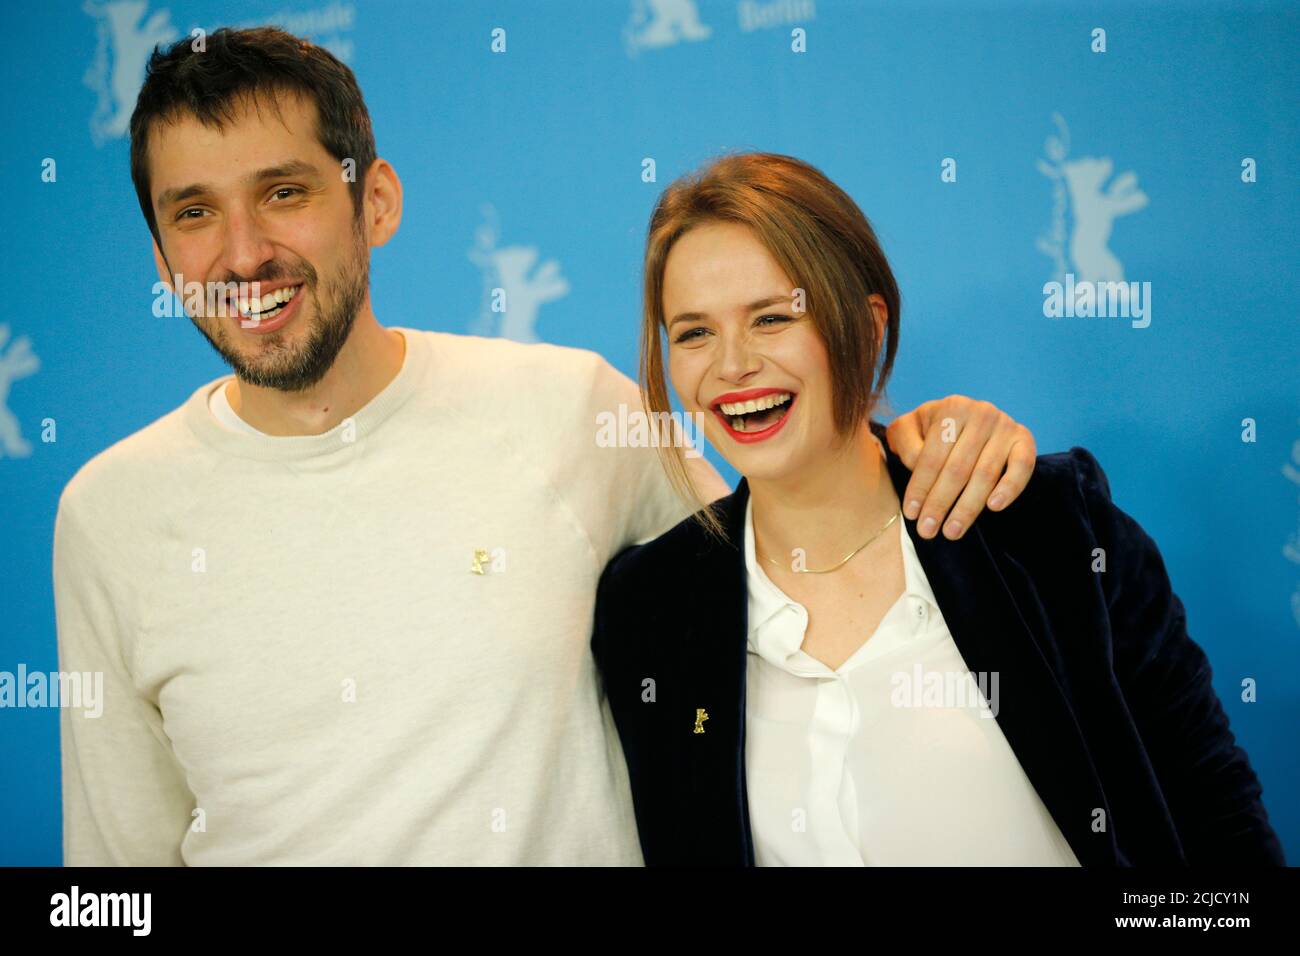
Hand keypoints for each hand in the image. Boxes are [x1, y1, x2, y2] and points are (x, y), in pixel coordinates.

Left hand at [884, 396, 1035, 539]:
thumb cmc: (929, 430)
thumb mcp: (907, 429)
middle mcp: (981, 413)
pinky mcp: (1024, 438)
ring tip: (952, 531)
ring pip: (986, 473)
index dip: (920, 488)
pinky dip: (1010, 488)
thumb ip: (905, 443)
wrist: (962, 419)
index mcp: (951, 408)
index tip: (912, 514)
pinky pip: (1022, 466)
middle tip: (928, 531)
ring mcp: (1005, 425)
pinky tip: (993, 507)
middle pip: (958, 468)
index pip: (932, 457)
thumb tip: (918, 468)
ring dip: (968, 507)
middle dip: (941, 503)